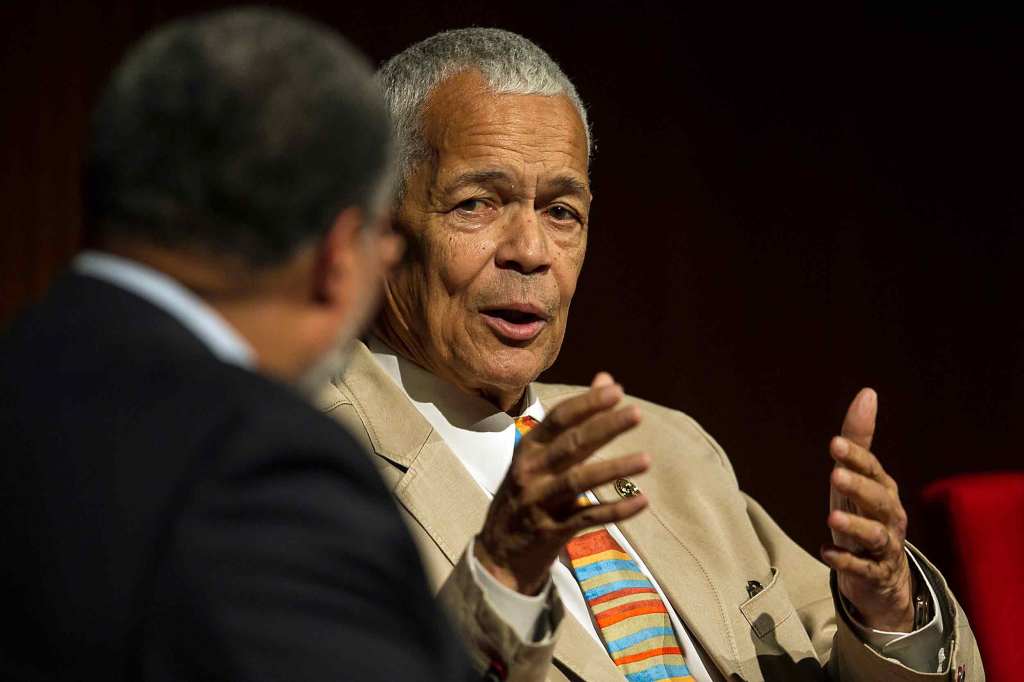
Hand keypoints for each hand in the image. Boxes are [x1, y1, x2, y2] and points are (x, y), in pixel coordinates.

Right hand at [474, 373, 649, 594]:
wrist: (497, 554)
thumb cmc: (525, 495)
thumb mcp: (539, 457)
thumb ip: (574, 422)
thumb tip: (606, 380)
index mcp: (527, 449)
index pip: (558, 419)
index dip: (587, 404)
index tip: (617, 390)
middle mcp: (530, 472)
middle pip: (571, 445)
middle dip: (605, 427)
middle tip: (637, 413)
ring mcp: (538, 502)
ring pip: (579, 481)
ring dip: (614, 469)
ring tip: (646, 460)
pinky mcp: (550, 532)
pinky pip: (587, 518)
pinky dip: (616, 510)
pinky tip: (641, 501)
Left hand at [821, 388, 914, 631]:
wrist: (882, 574)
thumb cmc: (864, 514)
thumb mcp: (857, 477)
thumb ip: (859, 439)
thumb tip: (867, 393)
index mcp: (883, 489)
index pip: (872, 469)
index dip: (855, 456)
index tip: (835, 444)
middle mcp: (888, 515)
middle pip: (877, 500)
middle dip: (858, 486)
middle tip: (834, 475)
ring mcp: (884, 546)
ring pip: (874, 535)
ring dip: (854, 525)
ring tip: (831, 517)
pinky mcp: (874, 572)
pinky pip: (863, 568)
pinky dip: (846, 561)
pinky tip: (826, 553)